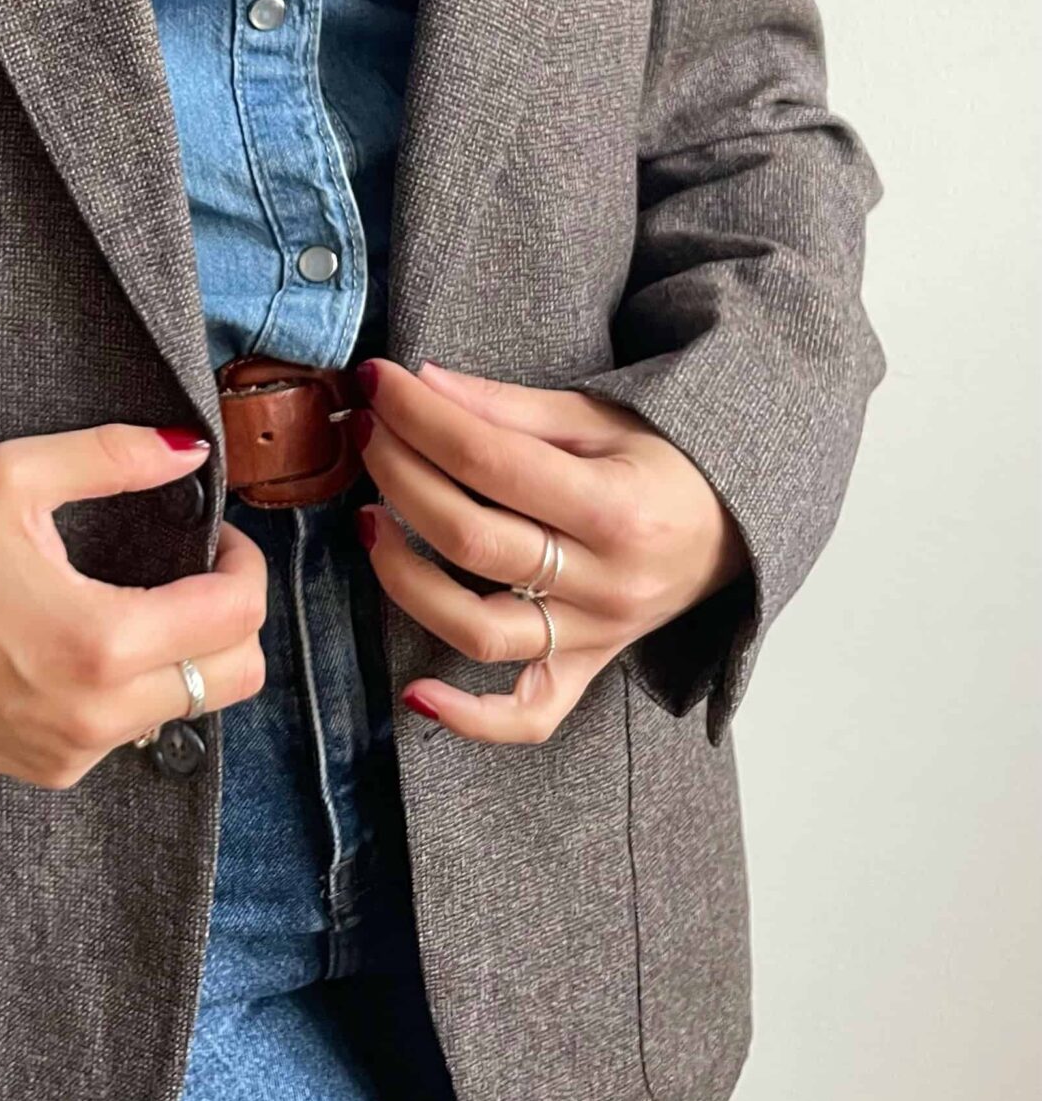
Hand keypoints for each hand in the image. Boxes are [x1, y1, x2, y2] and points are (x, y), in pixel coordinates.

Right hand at [0, 423, 268, 786]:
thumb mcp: (14, 477)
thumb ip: (114, 455)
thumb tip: (190, 452)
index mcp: (104, 640)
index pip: (238, 614)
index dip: (245, 564)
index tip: (218, 537)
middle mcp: (101, 712)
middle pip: (238, 677)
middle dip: (233, 618)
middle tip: (195, 573)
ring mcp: (77, 751)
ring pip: (190, 707)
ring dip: (187, 656)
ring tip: (140, 604)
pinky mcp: (53, 771)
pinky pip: (133, 732)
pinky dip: (137, 690)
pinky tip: (91, 647)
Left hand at [352, 358, 748, 744]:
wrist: (734, 527)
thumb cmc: (664, 465)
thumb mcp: (600, 419)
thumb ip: (509, 407)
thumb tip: (422, 385)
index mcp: (615, 507)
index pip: (489, 461)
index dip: (420, 419)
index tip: (378, 383)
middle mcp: (606, 582)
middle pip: (471, 538)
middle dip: (400, 478)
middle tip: (365, 435)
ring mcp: (594, 636)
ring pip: (479, 629)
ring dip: (405, 579)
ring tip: (367, 522)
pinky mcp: (586, 670)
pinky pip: (527, 715)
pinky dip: (469, 717)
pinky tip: (414, 692)